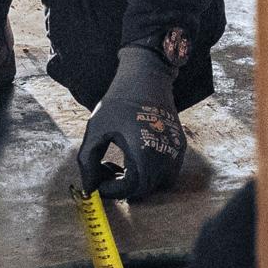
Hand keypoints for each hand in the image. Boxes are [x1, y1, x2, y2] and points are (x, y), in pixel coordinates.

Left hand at [77, 44, 186, 198]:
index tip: (98, 181)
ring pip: (159, 183)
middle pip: (145, 189)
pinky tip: (134, 157)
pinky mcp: (179, 146)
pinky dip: (151, 173)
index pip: (131, 188)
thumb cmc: (119, 102)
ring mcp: (175, 151)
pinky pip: (167, 171)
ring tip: (120, 166)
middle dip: (123, 187)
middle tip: (105, 171)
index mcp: (145, 152)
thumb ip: (88, 161)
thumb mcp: (96, 129)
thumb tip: (88, 187)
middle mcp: (165, 155)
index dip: (112, 190)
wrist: (146, 77)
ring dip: (139, 182)